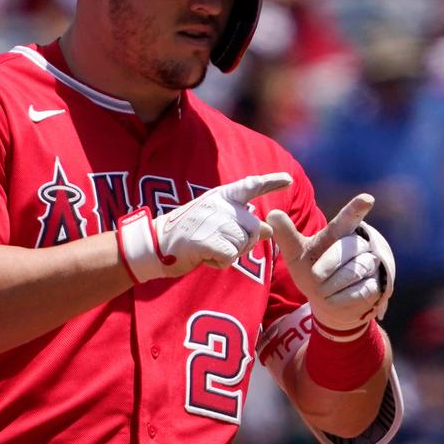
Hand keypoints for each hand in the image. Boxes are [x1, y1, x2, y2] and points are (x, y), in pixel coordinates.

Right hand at [118, 172, 291, 282]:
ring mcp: (214, 221)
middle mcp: (220, 205)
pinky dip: (219, 263)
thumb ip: (241, 224)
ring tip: (207, 249)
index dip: (271, 182)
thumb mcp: (214, 222)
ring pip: (243, 245)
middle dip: (244, 244)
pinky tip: (204, 257)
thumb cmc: (185, 234)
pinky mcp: (208, 240)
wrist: (154, 244)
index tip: (289, 180)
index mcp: (221, 196)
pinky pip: (231, 258)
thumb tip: (268, 229)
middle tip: (219, 245)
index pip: (251, 185)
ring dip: (229, 254)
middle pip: (254, 229)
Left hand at [268, 195, 395, 340]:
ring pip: (354, 271)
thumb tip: (272, 214)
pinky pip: (360, 291)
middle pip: (348, 249)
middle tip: (315, 276)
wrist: (328, 301)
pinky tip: (335, 297)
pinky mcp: (376, 285)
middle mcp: (360, 244)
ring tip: (323, 288)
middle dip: (328, 265)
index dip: (357, 208)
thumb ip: (286, 235)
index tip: (367, 198)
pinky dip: (341, 298)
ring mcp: (371, 264)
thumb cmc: (312, 270)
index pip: (349, 219)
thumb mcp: (296, 253)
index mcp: (340, 232)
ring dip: (332, 285)